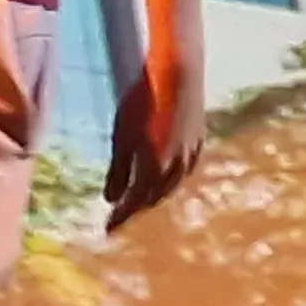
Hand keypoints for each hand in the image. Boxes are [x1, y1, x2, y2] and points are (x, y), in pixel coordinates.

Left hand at [103, 51, 206, 230]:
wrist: (177, 73)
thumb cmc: (142, 101)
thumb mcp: (122, 136)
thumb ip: (118, 170)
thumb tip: (110, 199)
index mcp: (153, 169)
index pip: (133, 203)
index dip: (120, 218)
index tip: (107, 231)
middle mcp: (175, 168)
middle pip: (153, 198)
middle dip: (136, 208)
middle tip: (121, 215)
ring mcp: (190, 155)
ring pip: (170, 186)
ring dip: (153, 196)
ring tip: (140, 199)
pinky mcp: (198, 141)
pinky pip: (183, 171)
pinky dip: (169, 180)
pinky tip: (164, 176)